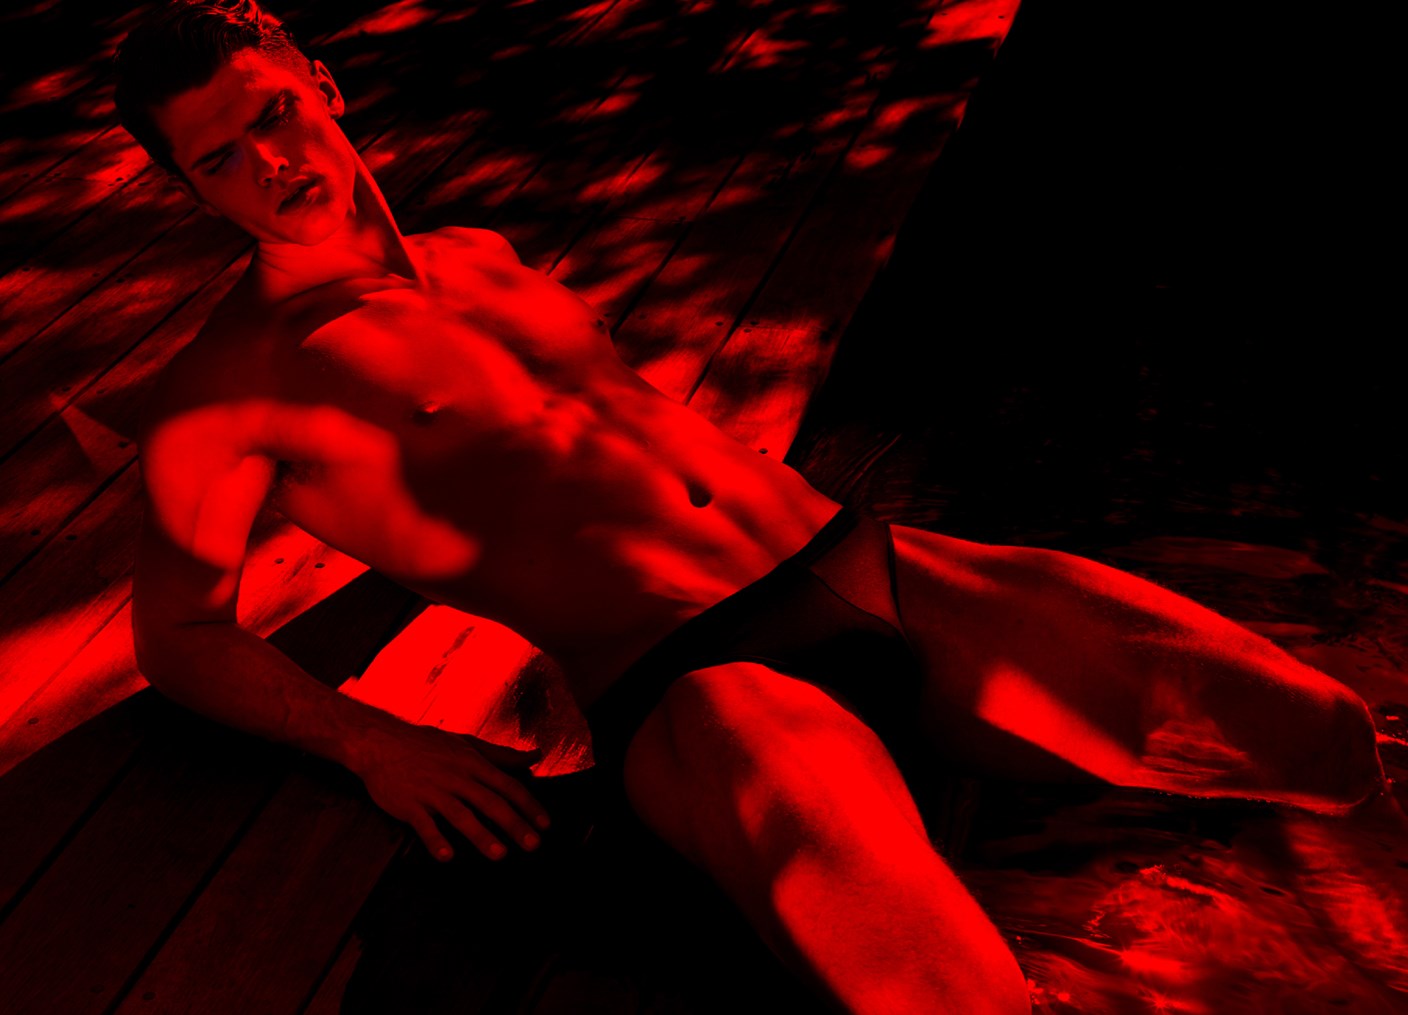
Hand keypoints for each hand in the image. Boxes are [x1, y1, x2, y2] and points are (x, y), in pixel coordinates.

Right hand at [350, 719, 550, 861]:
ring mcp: (433, 791)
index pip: (508, 786)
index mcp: (473, 763)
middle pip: (491, 802)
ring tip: (500, 855)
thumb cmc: (428, 744)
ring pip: (461, 815)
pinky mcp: (409, 804)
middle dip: (514, 825)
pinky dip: (435, 840)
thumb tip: (536, 755)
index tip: (546, 825)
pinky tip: (447, 856)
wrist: (380, 741)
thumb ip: (503, 754)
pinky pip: (424, 825)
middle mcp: (457, 777)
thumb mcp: (467, 744)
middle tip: (533, 845)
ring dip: (481, 835)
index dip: (529, 805)